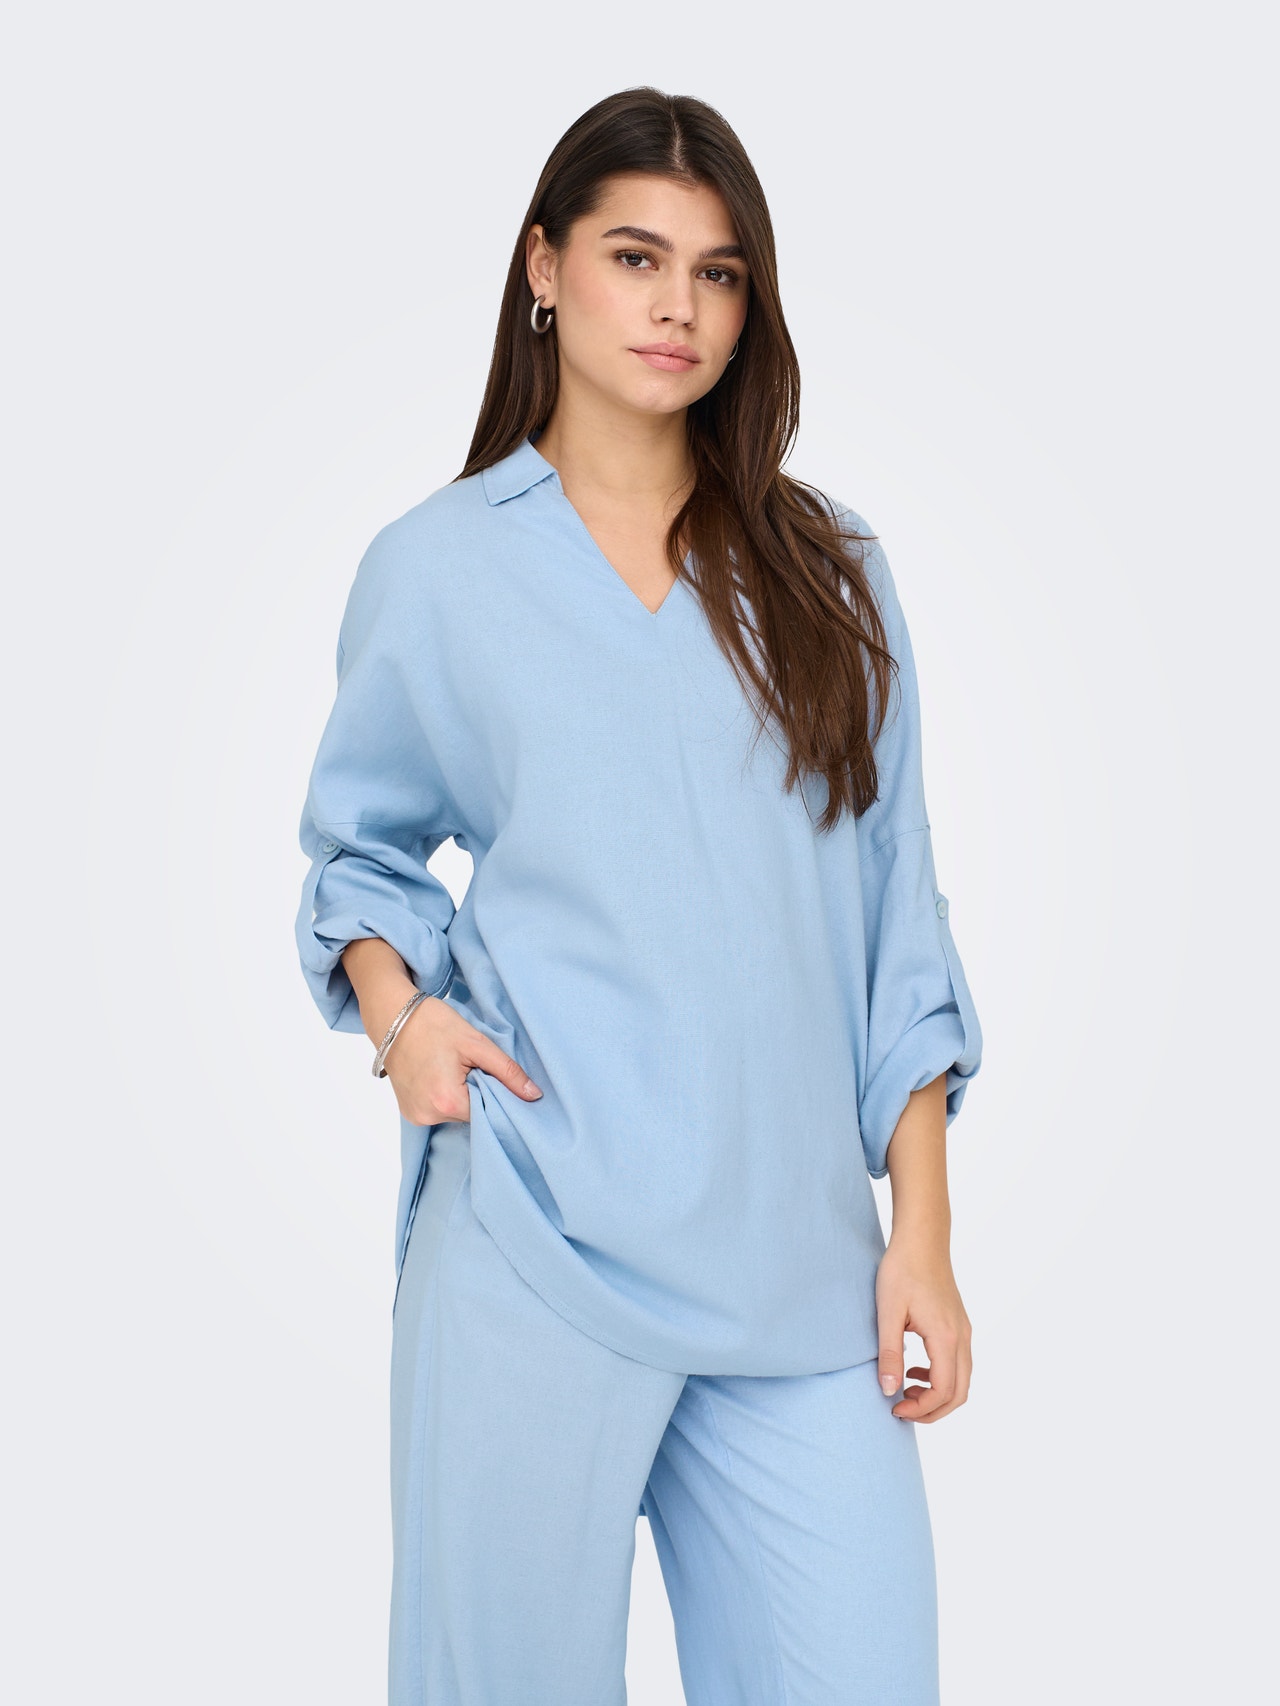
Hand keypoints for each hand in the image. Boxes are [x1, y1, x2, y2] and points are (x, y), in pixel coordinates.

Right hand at [381, 997, 543, 1125]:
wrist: (392, 1014)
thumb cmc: (433, 1024)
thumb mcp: (476, 1043)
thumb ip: (507, 1071)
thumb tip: (534, 1096)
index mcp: (446, 1101)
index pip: (488, 1112)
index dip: (497, 1094)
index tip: (497, 1077)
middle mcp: (428, 1116)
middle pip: (471, 1115)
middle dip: (479, 1093)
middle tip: (474, 1066)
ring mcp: (415, 1116)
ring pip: (455, 1113)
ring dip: (462, 1095)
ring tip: (454, 1068)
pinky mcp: (408, 1112)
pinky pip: (438, 1110)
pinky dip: (446, 1097)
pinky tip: (441, 1075)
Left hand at [874, 1235, 971, 1422]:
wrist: (922, 1239)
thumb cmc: (902, 1270)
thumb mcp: (888, 1312)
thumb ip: (889, 1353)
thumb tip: (889, 1391)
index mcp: (945, 1336)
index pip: (943, 1390)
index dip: (921, 1409)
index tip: (894, 1408)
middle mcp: (961, 1336)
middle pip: (960, 1392)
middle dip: (933, 1410)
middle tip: (901, 1409)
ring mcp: (964, 1330)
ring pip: (962, 1379)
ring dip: (937, 1394)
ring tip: (904, 1390)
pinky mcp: (959, 1324)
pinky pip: (958, 1363)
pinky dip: (940, 1376)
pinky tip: (913, 1368)